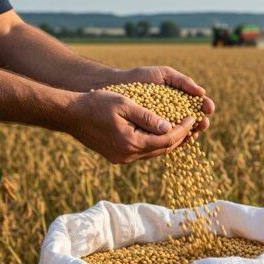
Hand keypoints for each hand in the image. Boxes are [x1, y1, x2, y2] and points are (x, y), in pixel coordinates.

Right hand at [66, 90, 194, 163]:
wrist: (71, 115)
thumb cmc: (96, 104)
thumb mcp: (124, 104)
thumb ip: (147, 117)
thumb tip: (169, 126)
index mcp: (131, 142)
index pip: (166, 139)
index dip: (182, 129)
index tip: (192, 117)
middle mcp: (128, 155)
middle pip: (162, 149)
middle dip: (179, 137)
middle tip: (192, 124)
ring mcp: (122, 158)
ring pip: (153, 153)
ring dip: (168, 142)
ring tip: (181, 129)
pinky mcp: (117, 157)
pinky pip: (143, 152)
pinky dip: (154, 143)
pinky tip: (161, 134)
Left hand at [118, 66, 214, 136]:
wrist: (118, 86)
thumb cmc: (141, 78)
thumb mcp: (164, 75)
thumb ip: (182, 81)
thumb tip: (201, 92)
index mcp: (179, 99)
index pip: (197, 105)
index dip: (205, 107)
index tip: (209, 108)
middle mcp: (174, 113)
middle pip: (193, 121)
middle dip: (201, 123)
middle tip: (204, 122)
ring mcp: (163, 124)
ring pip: (181, 133)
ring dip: (190, 134)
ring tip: (194, 133)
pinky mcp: (153, 134)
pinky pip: (166, 140)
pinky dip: (174, 142)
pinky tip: (180, 141)